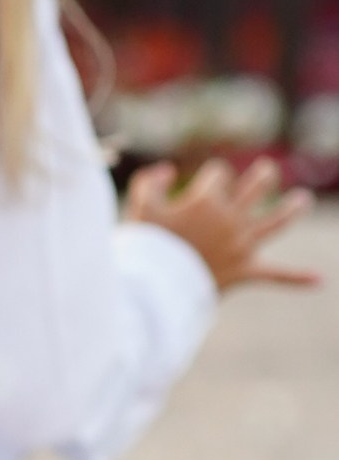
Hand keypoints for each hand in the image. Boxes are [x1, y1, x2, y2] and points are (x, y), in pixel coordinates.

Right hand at [124, 151, 319, 291]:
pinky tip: (319, 280)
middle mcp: (230, 218)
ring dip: (292, 209)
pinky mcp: (245, 270)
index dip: (212, 177)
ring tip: (303, 199)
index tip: (199, 190)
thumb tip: (168, 171)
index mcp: (207, 201)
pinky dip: (296, 278)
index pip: (218, 174)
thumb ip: (151, 183)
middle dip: (263, 176)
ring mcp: (241, 244)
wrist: (156, 288)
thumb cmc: (147, 248)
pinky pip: (275, 275)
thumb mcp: (141, 209)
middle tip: (266, 172)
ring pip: (275, 221)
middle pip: (257, 187)